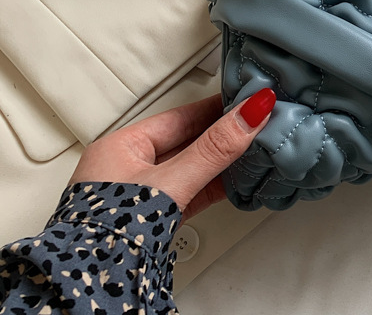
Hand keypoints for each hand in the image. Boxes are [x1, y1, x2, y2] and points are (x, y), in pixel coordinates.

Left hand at [69, 89, 275, 220]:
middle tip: (256, 122)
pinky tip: (237, 181)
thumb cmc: (108, 236)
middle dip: (222, 134)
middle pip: (186, 142)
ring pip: (191, 169)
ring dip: (222, 162)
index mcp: (120, 148)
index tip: (246, 101)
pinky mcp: (153, 221)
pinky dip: (215, 186)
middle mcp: (128, 169)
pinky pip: (191, 194)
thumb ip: (213, 149)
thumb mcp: (171, 182)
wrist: (94, 291)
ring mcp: (141, 197)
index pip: (179, 117)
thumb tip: (247, 116)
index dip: (215, 108)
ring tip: (253, 147)